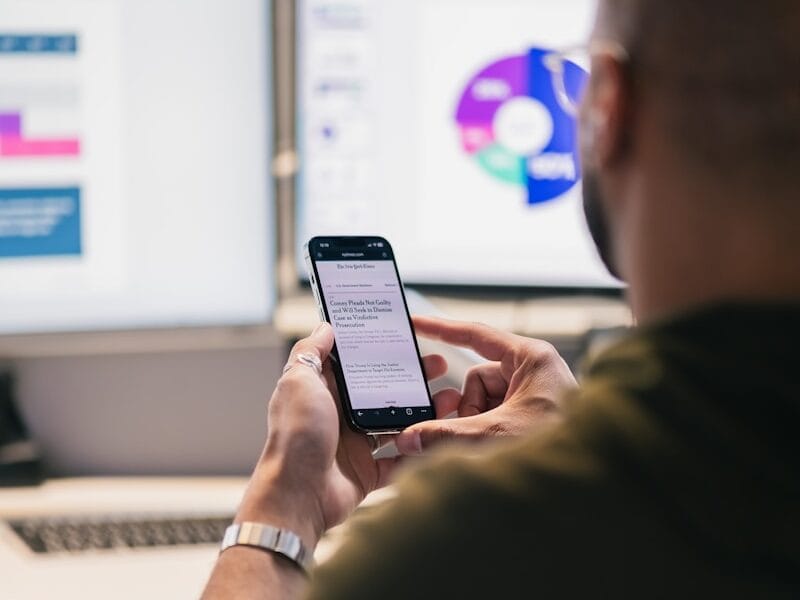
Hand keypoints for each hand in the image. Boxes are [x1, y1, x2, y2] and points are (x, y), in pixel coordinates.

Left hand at [236, 323, 447, 547]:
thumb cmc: (295, 435)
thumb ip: (310, 352)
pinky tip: (440, 436)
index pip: (357, 364)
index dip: (380, 349)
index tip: (405, 336)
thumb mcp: (298, 382)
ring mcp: (355, 444)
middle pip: (384, 390)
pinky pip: (400, 461)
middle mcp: (341, 415)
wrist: (296, 494)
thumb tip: (325, 326)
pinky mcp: (367, 472)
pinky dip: (419, 451)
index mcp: (325, 391)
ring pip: (397, 424)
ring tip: (449, 400)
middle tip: (438, 365)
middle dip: (412, 377)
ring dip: (423, 412)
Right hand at [395, 316, 577, 455]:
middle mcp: (532, 372)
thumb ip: (446, 434)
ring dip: (477, 426)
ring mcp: (532, 395)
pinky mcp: (532, 416)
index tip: (415, 323)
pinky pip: (493, 417)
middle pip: (476, 380)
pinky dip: (487, 434)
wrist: (595, 477)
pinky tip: (494, 451)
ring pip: (482, 403)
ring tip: (490, 447)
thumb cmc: (559, 446)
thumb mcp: (495, 435)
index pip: (476, 335)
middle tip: (464, 432)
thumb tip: (409, 439)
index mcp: (530, 358)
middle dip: (467, 410)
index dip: (441, 329)